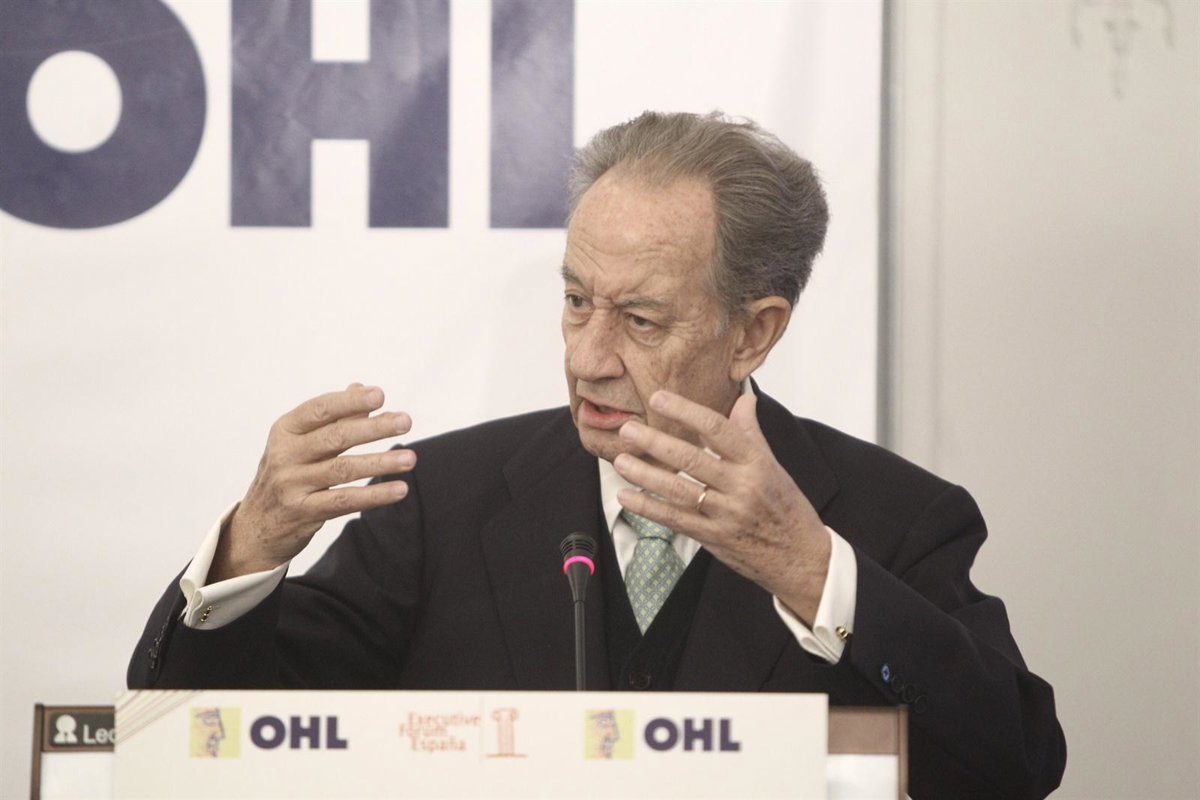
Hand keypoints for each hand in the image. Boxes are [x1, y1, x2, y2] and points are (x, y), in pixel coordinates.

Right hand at [210, 384, 415, 580]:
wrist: (256, 527)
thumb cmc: (287, 474)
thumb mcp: (301, 443)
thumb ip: (333, 418)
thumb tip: (362, 387)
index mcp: (285, 431)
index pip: (319, 409)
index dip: (349, 401)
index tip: (380, 395)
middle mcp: (284, 455)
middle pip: (335, 437)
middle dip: (373, 428)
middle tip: (405, 422)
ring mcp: (291, 485)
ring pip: (343, 470)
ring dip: (380, 463)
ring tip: (410, 458)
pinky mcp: (302, 512)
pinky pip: (344, 501)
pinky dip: (374, 495)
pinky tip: (400, 489)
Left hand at [612, 390, 830, 624]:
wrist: (800, 557)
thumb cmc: (787, 508)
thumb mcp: (773, 466)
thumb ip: (751, 433)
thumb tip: (744, 399)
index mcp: (756, 462)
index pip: (717, 428)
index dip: (686, 411)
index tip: (660, 398)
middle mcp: (741, 486)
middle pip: (692, 458)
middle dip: (656, 443)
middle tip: (628, 429)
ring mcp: (726, 513)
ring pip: (679, 490)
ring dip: (645, 475)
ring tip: (620, 461)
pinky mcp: (713, 537)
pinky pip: (676, 519)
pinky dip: (649, 507)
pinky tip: (627, 496)